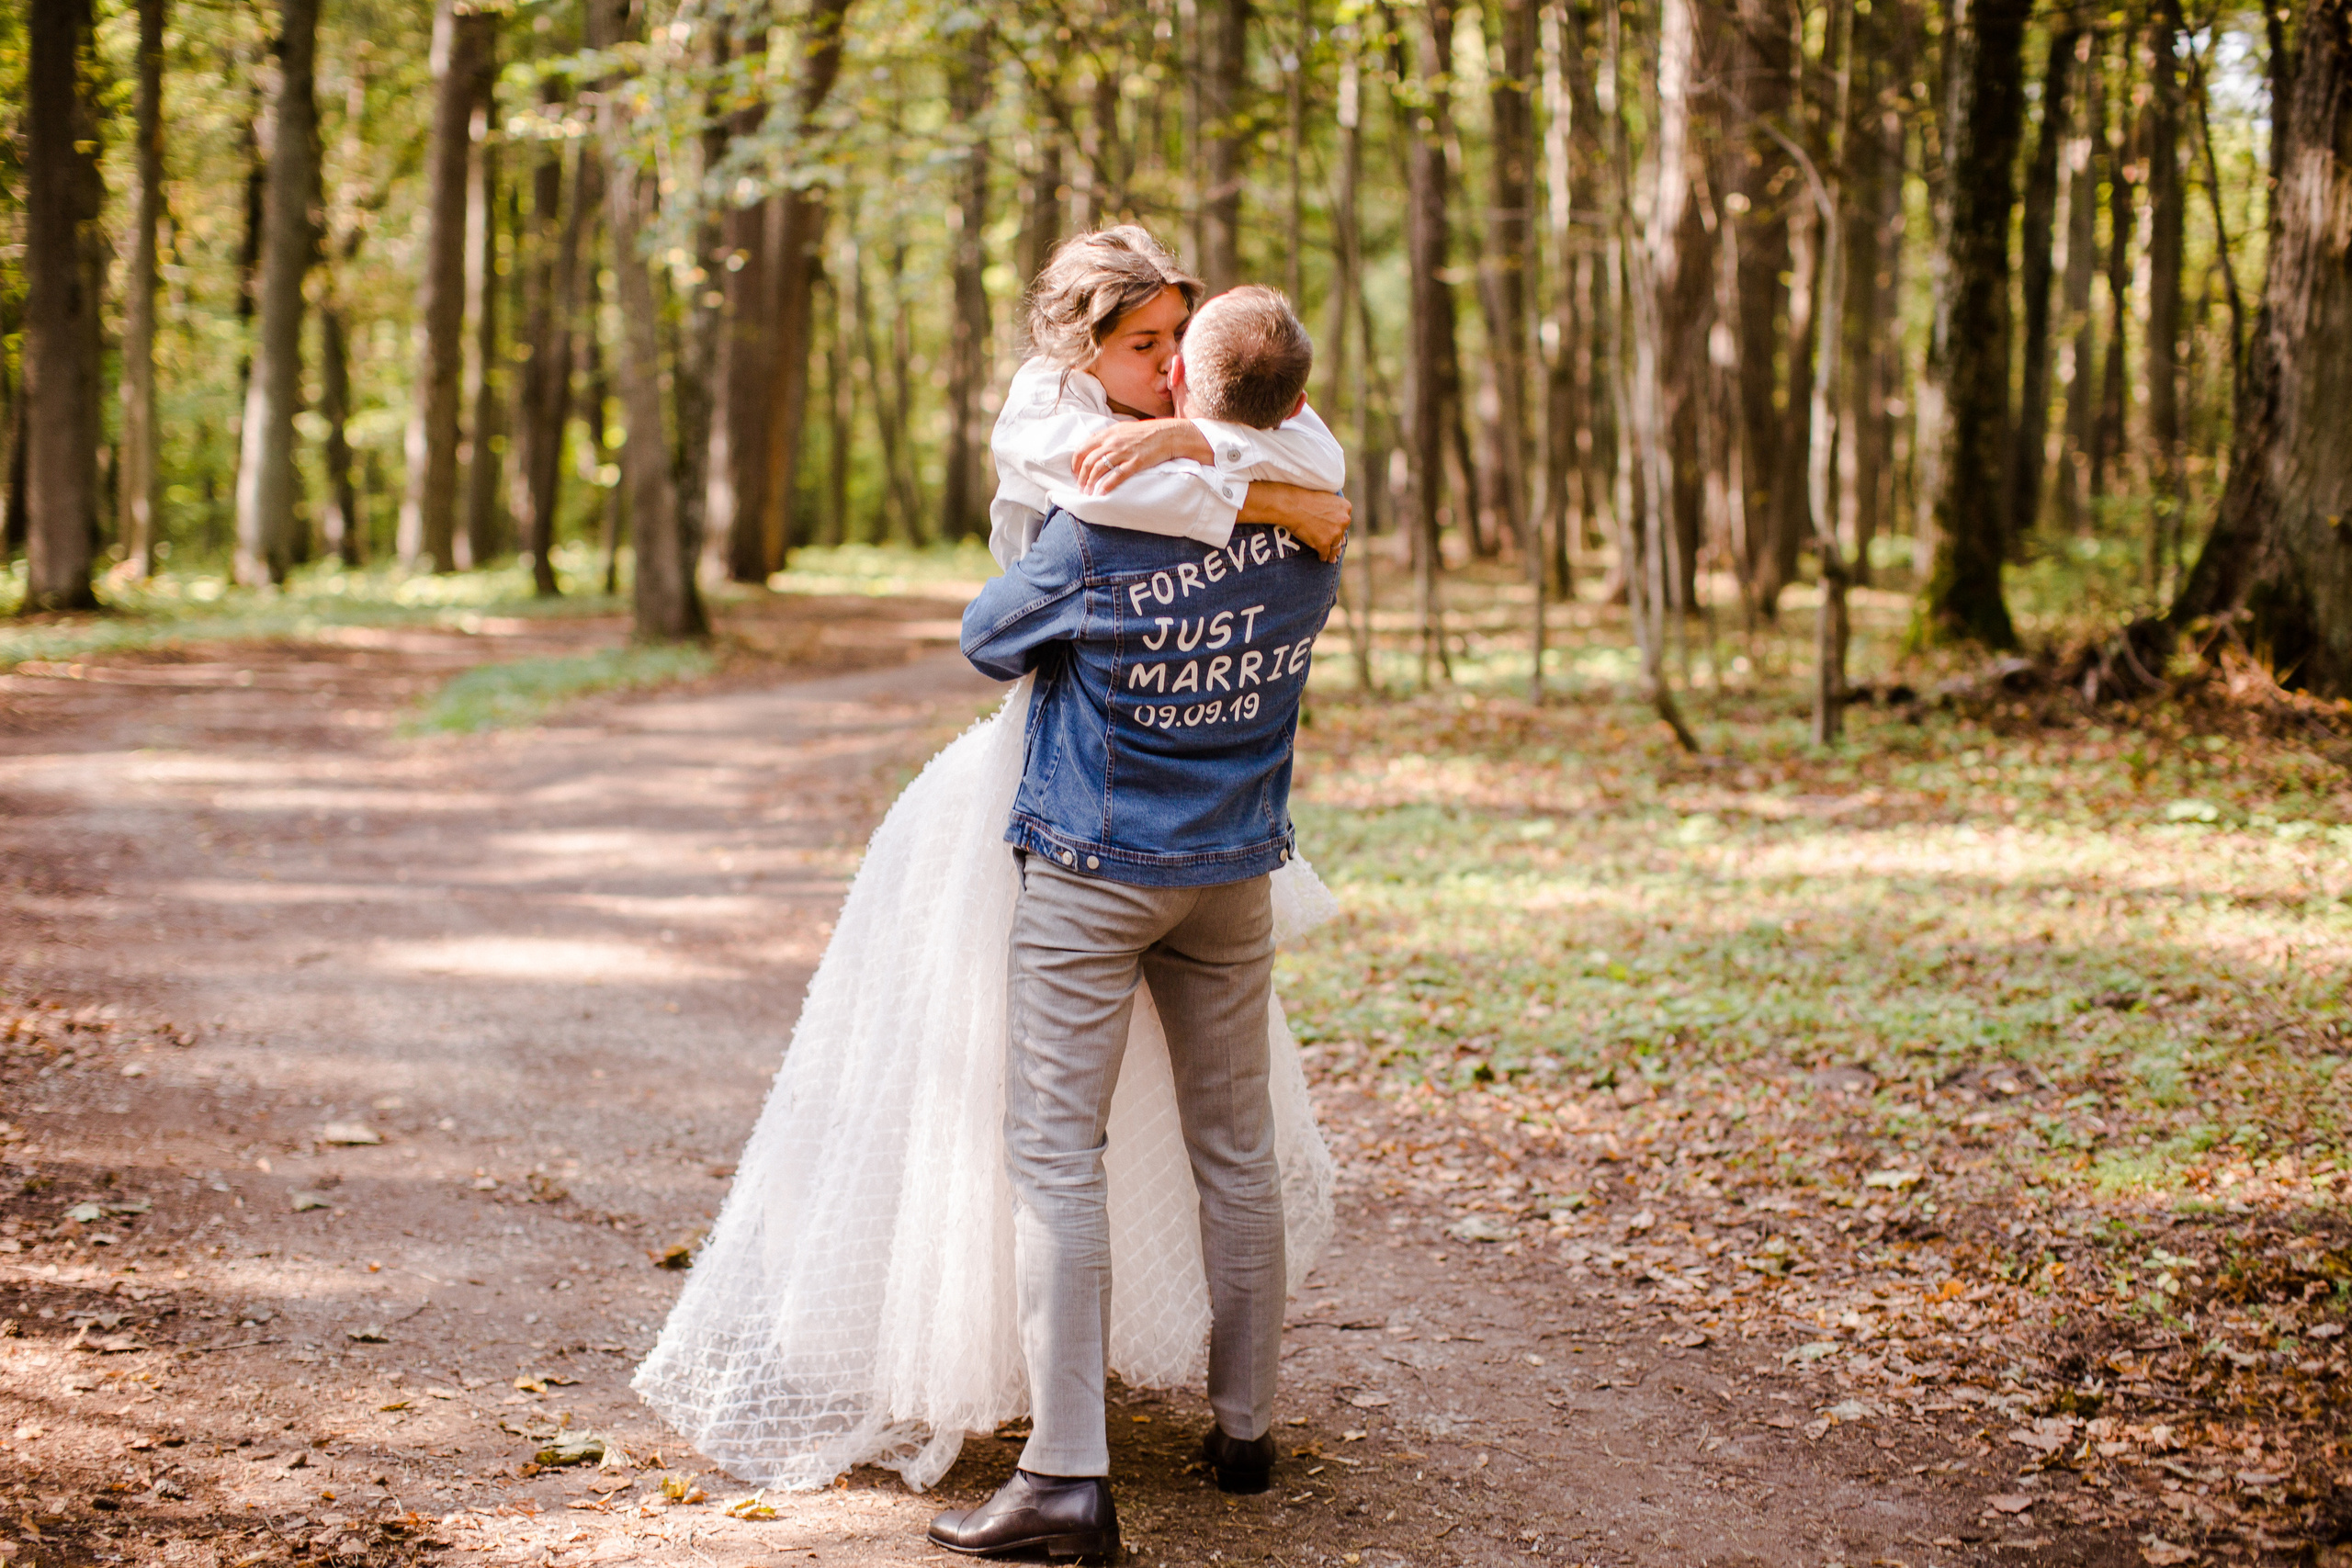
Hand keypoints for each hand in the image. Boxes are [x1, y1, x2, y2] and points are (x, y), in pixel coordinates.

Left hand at [1071, 420, 1213, 493]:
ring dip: (1091, 482)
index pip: (1084, 448)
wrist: (1170, 434)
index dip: (1076, 462)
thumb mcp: (1125, 429)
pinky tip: (1102, 493)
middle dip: (1081, 476)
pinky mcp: (1136, 462)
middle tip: (1080, 486)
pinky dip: (1107, 485)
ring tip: (1088, 492)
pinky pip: (1117, 475)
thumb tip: (1098, 447)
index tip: (1075, 472)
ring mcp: (1124, 452)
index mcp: (1109, 433)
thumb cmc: (1148, 432)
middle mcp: (1113, 441)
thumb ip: (1110, 437)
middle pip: (1088, 460)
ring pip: (1099, 468)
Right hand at [1237, 482, 1351, 562]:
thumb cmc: (1305, 499)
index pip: (1344, 521)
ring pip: (1335, 547)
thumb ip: (1334, 507)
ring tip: (1331, 558)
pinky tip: (1322, 558)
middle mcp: (1344, 520)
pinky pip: (1325, 553)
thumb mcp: (1326, 497)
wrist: (1292, 505)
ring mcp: (1335, 533)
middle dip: (1337, 541)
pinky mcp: (1324, 544)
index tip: (1337, 533)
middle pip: (1341, 534)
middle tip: (1336, 549)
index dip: (1339, 528)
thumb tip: (1340, 520)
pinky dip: (1323, 557)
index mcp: (1345, 507)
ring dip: (1333, 553)